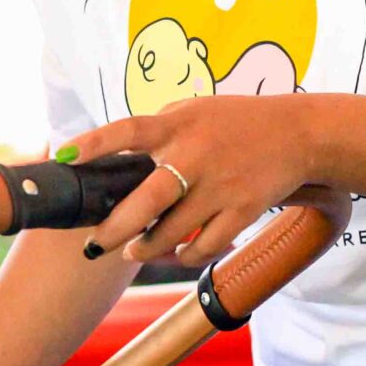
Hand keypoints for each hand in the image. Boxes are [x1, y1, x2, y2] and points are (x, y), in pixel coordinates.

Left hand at [68, 98, 341, 266]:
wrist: (300, 134)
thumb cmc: (236, 122)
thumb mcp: (195, 111)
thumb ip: (158, 130)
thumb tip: (112, 155)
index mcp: (178, 125)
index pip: (128, 130)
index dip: (94, 144)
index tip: (65, 157)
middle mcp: (196, 155)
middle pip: (146, 200)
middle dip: (114, 229)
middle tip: (94, 244)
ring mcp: (221, 185)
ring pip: (172, 233)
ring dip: (146, 248)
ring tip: (132, 251)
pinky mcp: (243, 209)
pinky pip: (203, 246)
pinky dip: (185, 254)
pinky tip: (176, 252)